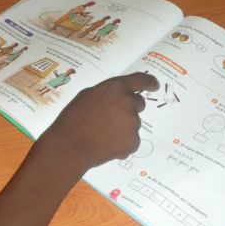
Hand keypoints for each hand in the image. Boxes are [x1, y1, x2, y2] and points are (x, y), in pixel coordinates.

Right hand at [37, 72, 158, 173]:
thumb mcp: (87, 95)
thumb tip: (117, 96)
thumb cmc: (74, 118)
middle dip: (129, 109)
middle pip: (139, 103)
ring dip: (123, 127)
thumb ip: (107, 93)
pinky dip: (122, 143)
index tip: (154, 85)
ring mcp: (132, 123)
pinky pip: (131, 140)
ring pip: (133, 123)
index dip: (149, 82)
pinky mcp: (133, 142)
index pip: (140, 80)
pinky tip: (106, 144)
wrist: (70, 145)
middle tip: (111, 118)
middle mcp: (128, 102)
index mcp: (116, 87)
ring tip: (103, 134)